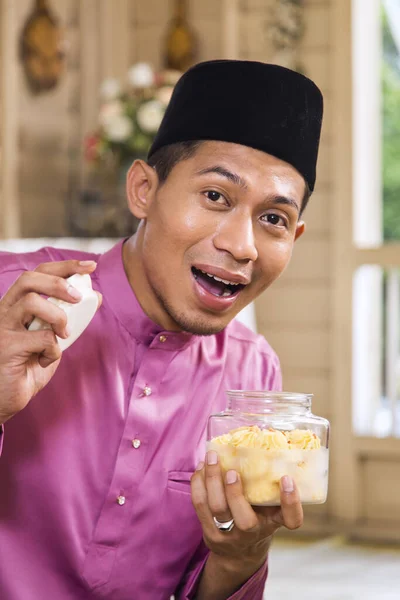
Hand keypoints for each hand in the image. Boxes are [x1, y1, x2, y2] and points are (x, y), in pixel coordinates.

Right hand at [0, 260, 101, 424]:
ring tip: (63, 334)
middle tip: (78, 298)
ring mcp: (1, 329)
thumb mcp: (52, 339)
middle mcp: (4, 312)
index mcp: (14, 306)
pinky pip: (40, 338)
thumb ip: (69, 319)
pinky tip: (43, 361)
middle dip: (59, 284)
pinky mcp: (5, 348)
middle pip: (28, 279)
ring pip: (31, 302)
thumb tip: (96, 297)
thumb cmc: (26, 369)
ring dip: (57, 316)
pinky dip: (52, 350)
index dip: (64, 266)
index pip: (37, 273)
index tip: (90, 266)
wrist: (3, 401)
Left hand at [191, 450, 302, 568]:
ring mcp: (230, 535)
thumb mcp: (270, 507)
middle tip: (232, 470)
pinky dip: (199, 483)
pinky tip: (201, 467)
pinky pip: (200, 506)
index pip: (291, 520)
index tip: (287, 479)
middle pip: (244, 520)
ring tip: (211, 458)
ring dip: (212, 481)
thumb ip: (270, 484)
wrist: (239, 553)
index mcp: (274, 522)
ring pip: (218, 510)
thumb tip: (268, 439)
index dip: (291, 502)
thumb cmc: (258, 518)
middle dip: (235, 493)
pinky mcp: (210, 532)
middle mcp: (254, 532)